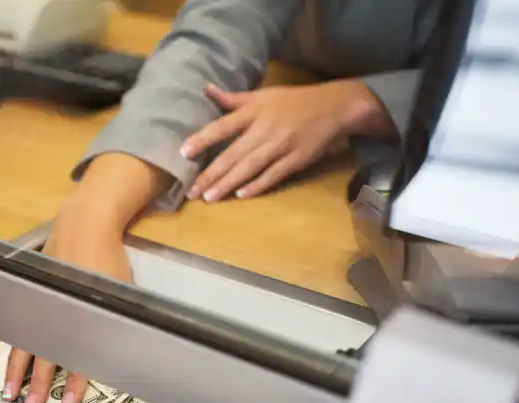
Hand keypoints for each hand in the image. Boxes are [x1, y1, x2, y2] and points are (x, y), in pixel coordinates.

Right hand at [3, 200, 133, 402]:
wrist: (84, 224)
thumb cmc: (106, 257)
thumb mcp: (121, 291)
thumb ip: (117, 321)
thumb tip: (124, 354)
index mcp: (78, 314)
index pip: (77, 355)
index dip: (76, 381)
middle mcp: (55, 313)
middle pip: (44, 355)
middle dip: (39, 384)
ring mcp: (39, 305)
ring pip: (25, 345)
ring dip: (17, 372)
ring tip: (10, 394)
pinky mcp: (32, 298)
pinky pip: (21, 330)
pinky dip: (15, 350)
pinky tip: (10, 366)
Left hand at [181, 79, 393, 201]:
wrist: (335, 107)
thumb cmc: (294, 101)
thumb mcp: (263, 94)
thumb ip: (233, 98)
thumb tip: (205, 89)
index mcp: (255, 111)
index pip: (223, 126)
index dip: (203, 139)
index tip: (183, 152)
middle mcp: (265, 128)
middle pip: (233, 154)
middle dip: (211, 174)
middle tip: (191, 191)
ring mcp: (281, 145)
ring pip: (250, 167)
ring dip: (228, 183)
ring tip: (209, 197)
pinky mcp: (297, 159)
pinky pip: (273, 175)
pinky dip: (257, 185)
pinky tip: (241, 195)